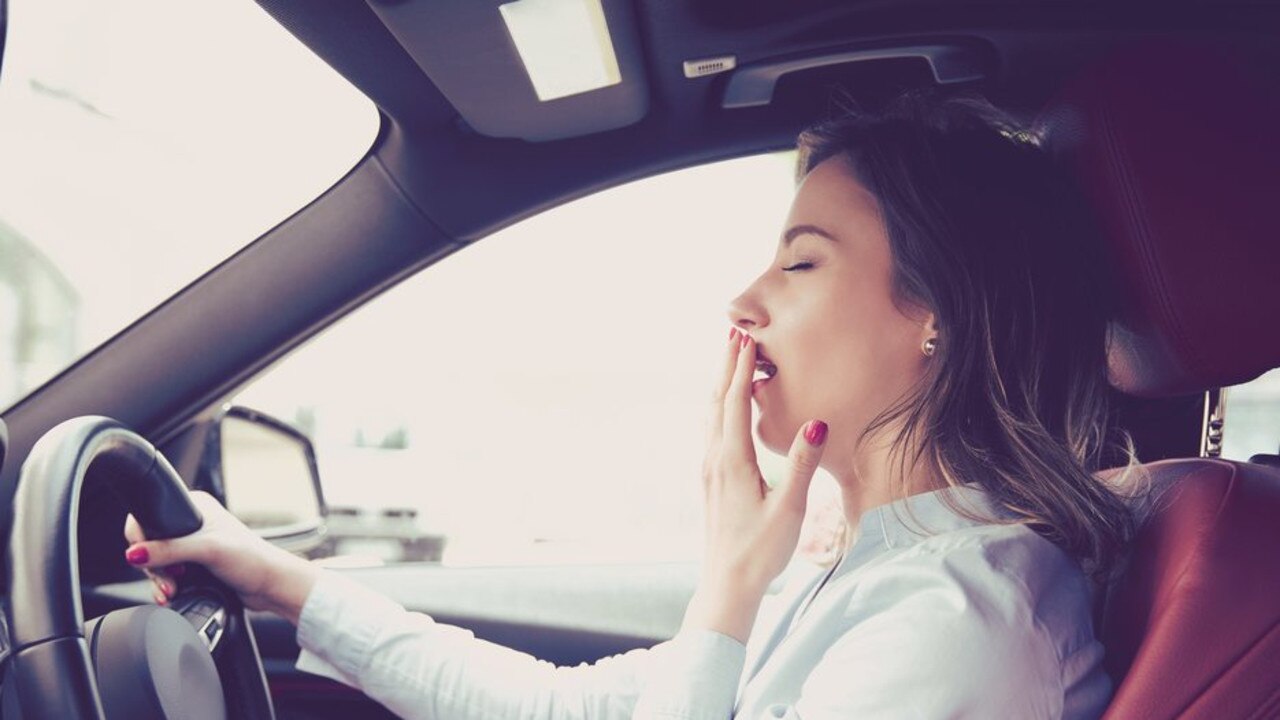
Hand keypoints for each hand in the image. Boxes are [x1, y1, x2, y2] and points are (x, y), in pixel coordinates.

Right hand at [123, 490, 318, 623]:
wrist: (271, 585)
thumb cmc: (252, 559)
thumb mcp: (207, 550)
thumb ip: (170, 550)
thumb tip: (135, 553)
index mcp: (195, 506)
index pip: (150, 516)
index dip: (143, 539)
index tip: (148, 557)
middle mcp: (192, 523)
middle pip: (150, 543)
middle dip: (153, 566)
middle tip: (168, 579)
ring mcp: (192, 545)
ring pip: (157, 562)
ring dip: (159, 580)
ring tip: (170, 590)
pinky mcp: (194, 565)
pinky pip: (168, 575)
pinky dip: (165, 586)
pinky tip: (170, 594)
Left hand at [686, 328, 827, 640]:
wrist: (727, 585)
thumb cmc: (761, 550)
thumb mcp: (789, 508)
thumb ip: (801, 464)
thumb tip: (816, 421)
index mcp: (732, 461)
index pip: (734, 402)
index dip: (740, 368)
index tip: (746, 336)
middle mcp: (714, 460)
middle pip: (717, 401)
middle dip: (726, 366)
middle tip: (734, 332)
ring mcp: (709, 471)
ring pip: (711, 416)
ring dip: (720, 385)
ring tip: (729, 360)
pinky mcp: (710, 483)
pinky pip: (711, 432)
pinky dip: (718, 408)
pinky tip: (724, 410)